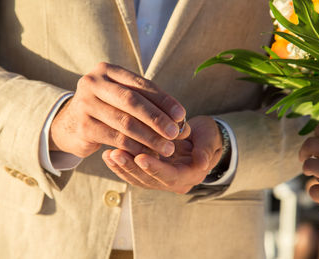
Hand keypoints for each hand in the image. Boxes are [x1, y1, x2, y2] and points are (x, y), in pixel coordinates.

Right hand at [49, 62, 185, 157]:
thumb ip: (150, 105)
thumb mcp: (124, 100)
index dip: (164, 100)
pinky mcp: (83, 126)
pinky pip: (116, 139)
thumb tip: (182, 124)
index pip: (142, 84)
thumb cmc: (107, 109)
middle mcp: (93, 83)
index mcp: (107, 70)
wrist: (70, 124)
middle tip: (176, 133)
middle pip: (133, 101)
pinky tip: (148, 155)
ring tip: (167, 148)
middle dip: (158, 119)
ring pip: (125, 122)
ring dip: (150, 137)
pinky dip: (135, 148)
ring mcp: (85, 104)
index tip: (181, 115)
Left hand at [102, 116, 223, 193]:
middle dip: (131, 168)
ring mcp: (161, 179)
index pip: (171, 176)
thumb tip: (202, 163)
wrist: (202, 139)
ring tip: (109, 154)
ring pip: (139, 179)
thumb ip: (205, 150)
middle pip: (150, 180)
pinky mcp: (151, 173)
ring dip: (122, 167)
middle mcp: (175, 182)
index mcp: (190, 176)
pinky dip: (121, 165)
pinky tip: (108, 154)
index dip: (155, 168)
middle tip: (116, 154)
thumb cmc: (207, 136)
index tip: (140, 157)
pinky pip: (134, 173)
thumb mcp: (210, 139)